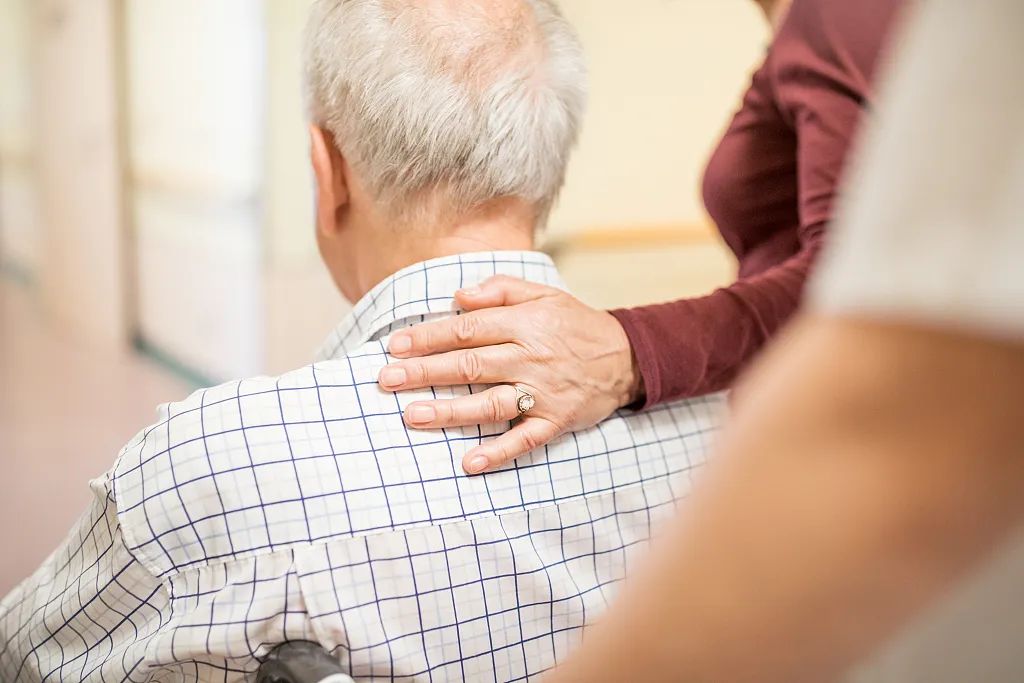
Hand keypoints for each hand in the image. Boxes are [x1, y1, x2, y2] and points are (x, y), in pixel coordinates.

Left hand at [377, 276, 642, 473]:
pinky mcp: (555, 421)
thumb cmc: (575, 323)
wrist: (626, 357)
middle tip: (387, 380)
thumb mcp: (543, 293)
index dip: (429, 337)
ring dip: (450, 411)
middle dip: (425, 372)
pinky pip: (525, 440)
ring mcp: (543, 393)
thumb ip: (499, 290)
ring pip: (490, 403)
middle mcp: (531, 358)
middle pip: (470, 366)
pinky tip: (469, 462)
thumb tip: (457, 297)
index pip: (467, 329)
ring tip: (412, 416)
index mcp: (525, 324)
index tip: (396, 346)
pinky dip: (498, 452)